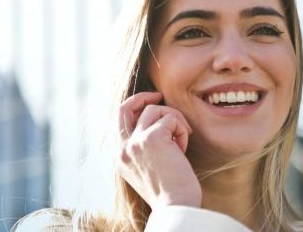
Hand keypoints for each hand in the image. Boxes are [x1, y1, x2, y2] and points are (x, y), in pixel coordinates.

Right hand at [116, 92, 201, 208]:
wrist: (176, 206)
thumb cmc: (170, 191)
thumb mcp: (148, 167)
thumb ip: (144, 147)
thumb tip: (156, 122)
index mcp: (120, 157)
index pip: (119, 120)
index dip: (135, 107)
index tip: (152, 103)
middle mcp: (122, 148)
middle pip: (125, 107)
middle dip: (143, 97)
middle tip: (160, 96)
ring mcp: (135, 142)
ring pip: (155, 110)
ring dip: (174, 120)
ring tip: (182, 141)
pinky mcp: (152, 138)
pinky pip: (171, 118)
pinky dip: (181, 130)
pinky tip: (183, 148)